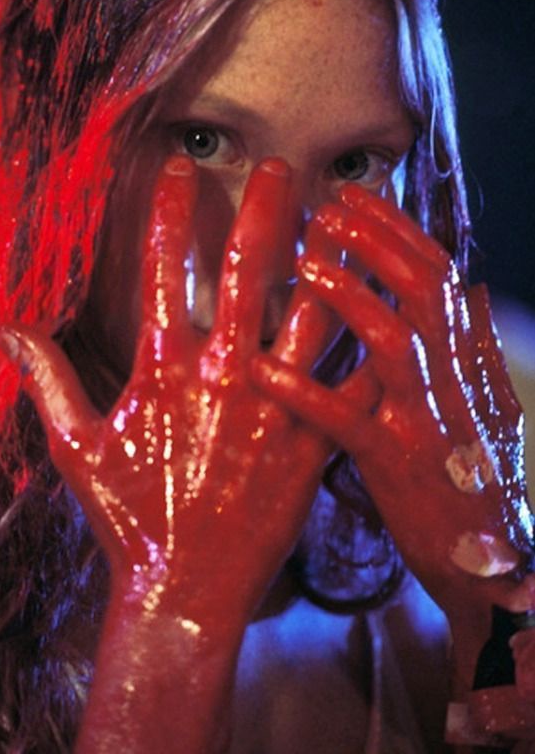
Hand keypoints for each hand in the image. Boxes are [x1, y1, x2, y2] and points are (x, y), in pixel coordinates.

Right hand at [0, 156, 334, 625]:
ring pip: (310, 312)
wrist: (187, 589)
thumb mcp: (74, 448)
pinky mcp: (313, 439)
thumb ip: (48, 380)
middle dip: (263, 212)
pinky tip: (384, 304)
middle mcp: (223, 374)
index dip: (170, 212)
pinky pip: (349, 379)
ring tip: (343, 216)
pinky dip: (366, 338)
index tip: (179, 168)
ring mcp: (275, 405)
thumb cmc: (129, 519)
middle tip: (280, 168)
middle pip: (247, 272)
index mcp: (165, 369)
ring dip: (326, 257)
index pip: (163, 270)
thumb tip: (9, 330)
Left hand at [252, 184, 533, 645]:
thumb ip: (474, 344)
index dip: (399, 229)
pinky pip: (348, 423)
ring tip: (306, 262)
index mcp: (469, 360)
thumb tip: (472, 287)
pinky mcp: (395, 465)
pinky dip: (306, 396)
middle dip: (376, 240)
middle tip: (327, 206)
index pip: (440, 274)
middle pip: (422, 289)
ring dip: (352, 296)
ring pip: (395, 341)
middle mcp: (453, 380)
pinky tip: (264, 373)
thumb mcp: (491, 403)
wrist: (495, 565)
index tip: (359, 195)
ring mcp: (427, 421)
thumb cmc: (479, 479)